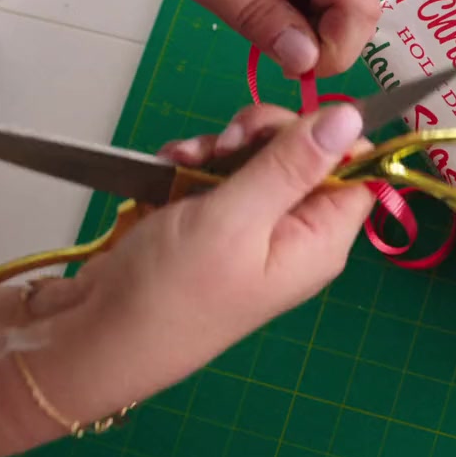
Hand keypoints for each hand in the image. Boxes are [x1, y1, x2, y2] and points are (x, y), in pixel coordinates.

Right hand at [0, 104, 373, 456]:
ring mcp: (253, 229)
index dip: (328, 138)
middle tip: (227, 142)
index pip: (357, 170)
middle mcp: (295, 235)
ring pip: (256, 158)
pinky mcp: (213, 224)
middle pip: (306, 155)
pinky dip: (193, 164)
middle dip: (262, 135)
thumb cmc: (171, 294)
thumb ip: (293, 164)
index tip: (285, 127)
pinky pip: (217, 175)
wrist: (97, 337)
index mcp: (320, 241)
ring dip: (219, 148)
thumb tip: (350, 118)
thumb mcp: (238, 219)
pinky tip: (170, 169)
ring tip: (185, 162)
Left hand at [110, 0, 380, 76]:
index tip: (298, 72)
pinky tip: (258, 17)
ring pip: (335, 8)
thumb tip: (303, 60)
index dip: (338, 46)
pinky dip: (289, 20)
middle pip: (354, 5)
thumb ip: (252, 11)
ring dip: (304, 34)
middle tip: (278, 62)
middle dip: (323, 43)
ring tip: (257, 28)